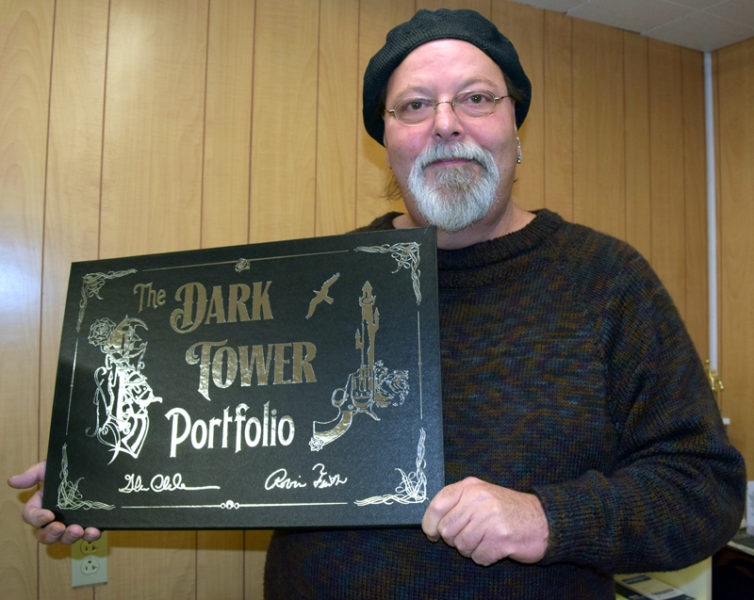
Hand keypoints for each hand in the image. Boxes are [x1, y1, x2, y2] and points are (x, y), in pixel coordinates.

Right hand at [7, 461, 101, 544]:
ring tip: (79, 530)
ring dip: (70, 537)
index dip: (37, 518)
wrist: (94, 465)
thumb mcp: (51, 468)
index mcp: (42, 505)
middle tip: (60, 527)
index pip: (31, 516)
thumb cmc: (69, 468)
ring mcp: (71, 523)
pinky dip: (90, 536)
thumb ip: (33, 474)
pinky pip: (88, 535)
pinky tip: (94, 531)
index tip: (49, 515)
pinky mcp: (89, 524)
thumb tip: (12, 481)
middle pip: (44, 535)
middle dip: (51, 534)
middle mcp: (54, 518)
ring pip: (65, 538)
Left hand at [422, 477, 548, 565]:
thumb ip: (456, 503)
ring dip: (471, 549)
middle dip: (455, 539)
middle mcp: (479, 499)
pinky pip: (478, 557)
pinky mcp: (501, 538)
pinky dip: (485, 557)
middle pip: (446, 530)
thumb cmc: (507, 510)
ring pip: (461, 546)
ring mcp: (490, 518)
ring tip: (486, 539)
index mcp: (470, 487)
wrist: (543, 520)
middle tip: (471, 535)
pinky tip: (497, 547)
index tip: (432, 533)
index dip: (429, 523)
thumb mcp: (481, 495)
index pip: (438, 505)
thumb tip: (430, 524)